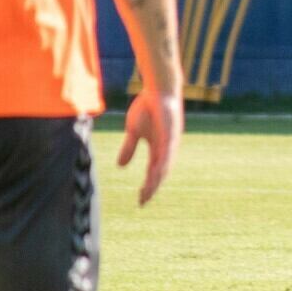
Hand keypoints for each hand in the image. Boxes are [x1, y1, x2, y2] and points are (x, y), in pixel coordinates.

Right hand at [118, 89, 182, 204]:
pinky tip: (157, 172)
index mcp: (159, 149)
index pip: (154, 172)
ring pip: (164, 165)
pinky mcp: (172, 133)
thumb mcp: (133, 131)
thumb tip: (120, 167)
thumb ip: (129, 148)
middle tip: (143, 201)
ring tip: (148, 191)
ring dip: (156, 179)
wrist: (158, 89)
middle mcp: (167, 149)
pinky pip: (167, 151)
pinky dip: (162, 163)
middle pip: (160, 173)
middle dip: (152, 188)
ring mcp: (171, 141)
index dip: (148, 186)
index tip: (140, 200)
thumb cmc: (147, 108)